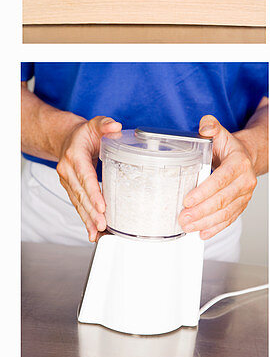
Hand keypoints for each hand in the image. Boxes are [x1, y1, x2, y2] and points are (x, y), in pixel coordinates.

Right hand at [56, 115, 121, 241]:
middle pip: (81, 194)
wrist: (68, 139)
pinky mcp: (72, 189)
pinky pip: (78, 205)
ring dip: (88, 219)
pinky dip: (85, 219)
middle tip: (102, 225)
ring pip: (78, 203)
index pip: (85, 177)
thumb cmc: (85, 134)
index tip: (102, 206)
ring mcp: (68, 182)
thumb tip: (115, 126)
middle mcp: (68, 171)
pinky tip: (93, 232)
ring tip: (98, 232)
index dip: (94, 192)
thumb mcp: (95, 125)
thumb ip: (104, 124)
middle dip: (92, 211)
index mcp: (74, 157)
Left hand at [178, 116, 257, 239]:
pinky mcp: (241, 204)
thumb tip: (205, 126)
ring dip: (206, 222)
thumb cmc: (229, 148)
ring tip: (188, 226)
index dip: (205, 191)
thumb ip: (211, 127)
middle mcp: (245, 181)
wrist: (247, 157)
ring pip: (226, 212)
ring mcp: (244, 195)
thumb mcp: (220, 133)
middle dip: (202, 211)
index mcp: (239, 163)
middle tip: (183, 217)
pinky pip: (230, 219)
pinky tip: (203, 233)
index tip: (188, 200)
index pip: (222, 179)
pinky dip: (216, 228)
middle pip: (223, 199)